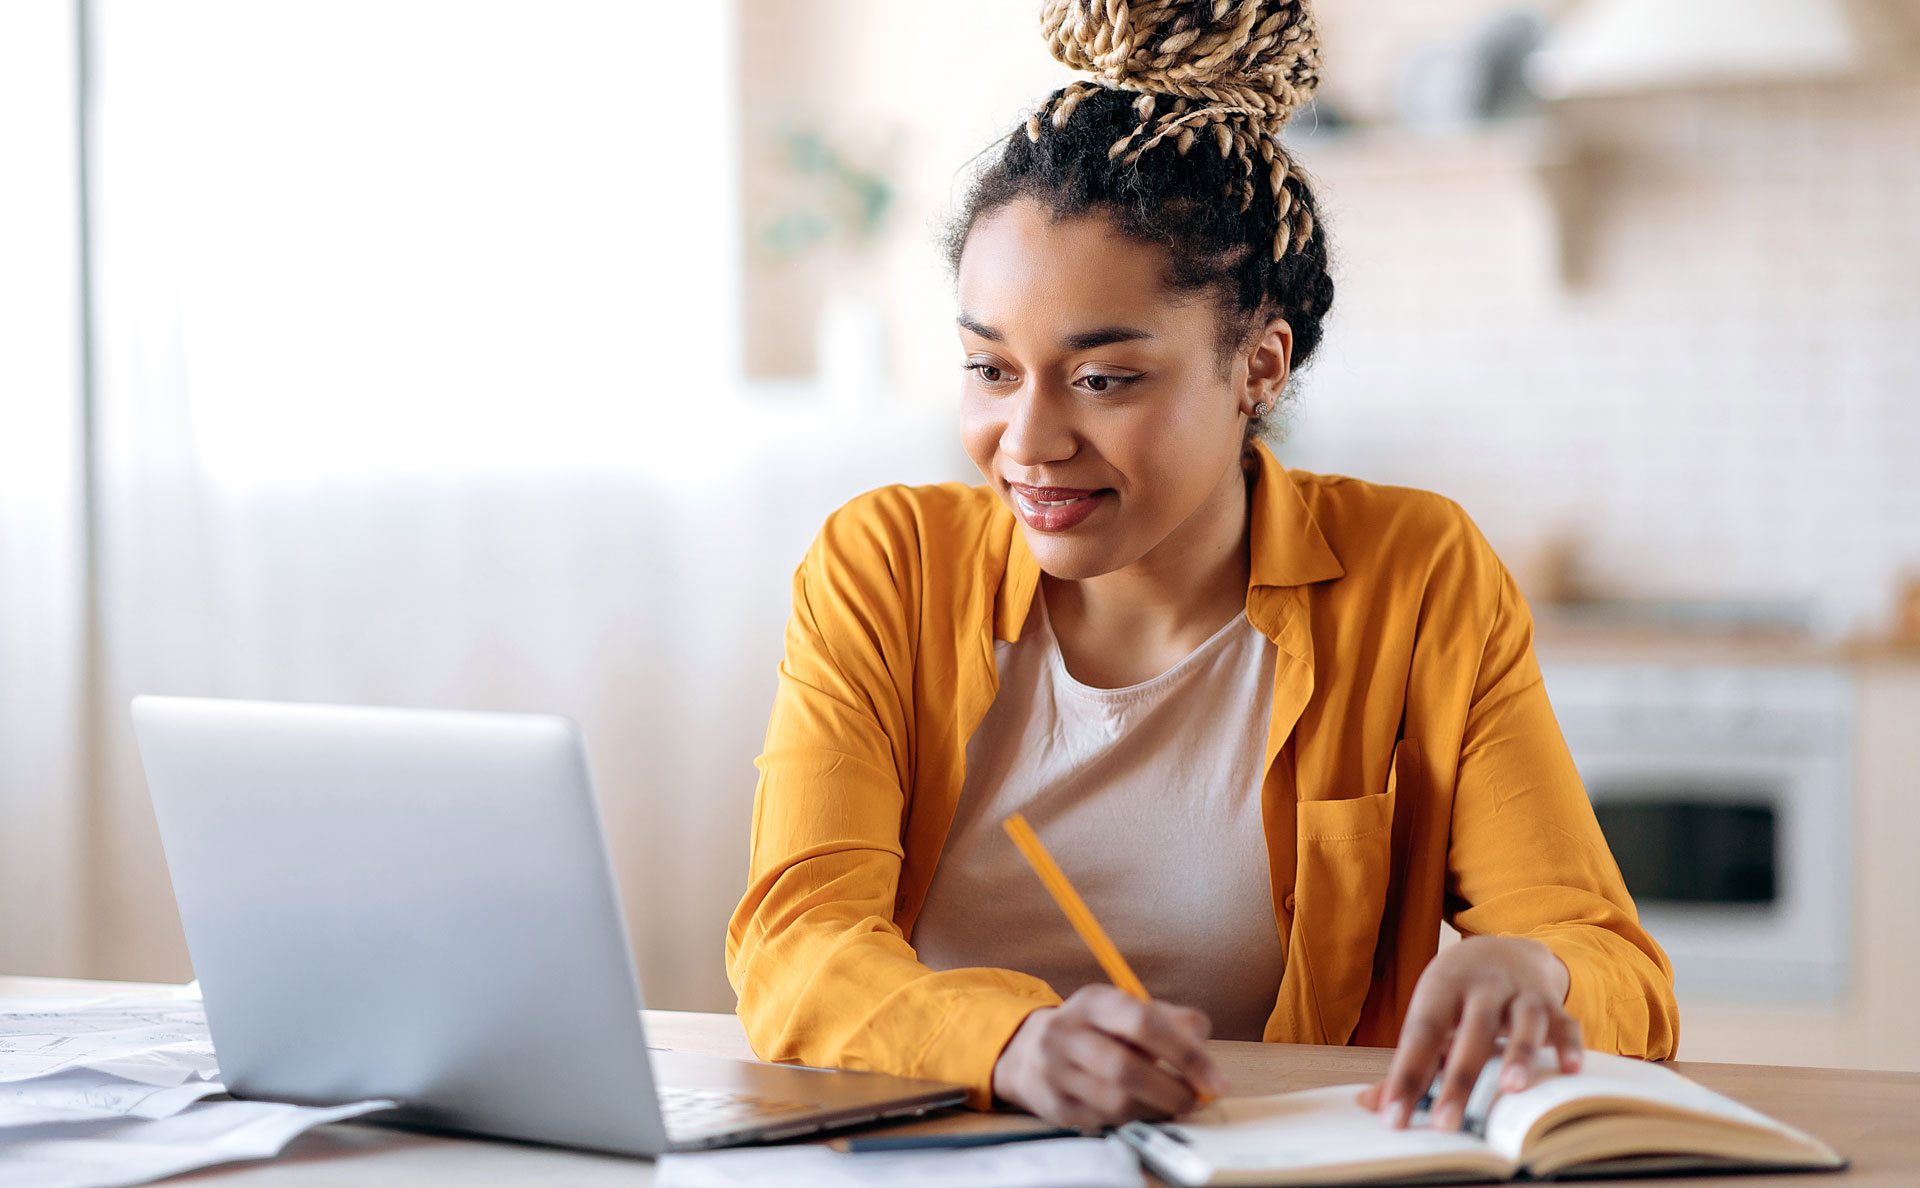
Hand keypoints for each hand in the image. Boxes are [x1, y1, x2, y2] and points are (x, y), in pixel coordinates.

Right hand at [991, 984, 1230, 1130]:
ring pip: (1117, 1102)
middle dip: (1173, 1091)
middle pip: (1127, 1068)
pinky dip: (1135, 1120)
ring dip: (1157, 1110)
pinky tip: (1146, 1112)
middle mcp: (1066, 1033)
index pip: (1143, 1022)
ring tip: (1174, 1106)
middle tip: (1196, 1100)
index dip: (1186, 1054)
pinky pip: (1106, 1122)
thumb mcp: (1125, 1010)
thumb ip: (1170, 1019)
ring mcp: (1055, 1072)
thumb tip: (1201, 1043)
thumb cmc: (1094, 1031)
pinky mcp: (1055, 1106)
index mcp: (1093, 1001)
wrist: (1027, 1052)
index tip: (1216, 1080)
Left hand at [1357, 936, 1581, 1130]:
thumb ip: (1408, 1061)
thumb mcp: (1430, 1013)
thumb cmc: (1457, 992)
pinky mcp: (1552, 1002)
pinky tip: (1570, 1070)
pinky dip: (1570, 1044)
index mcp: (1442, 988)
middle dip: (1459, 1079)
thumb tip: (1372, 1105)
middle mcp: (1482, 986)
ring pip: (1523, 1021)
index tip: (1394, 1117)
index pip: (1421, 1034)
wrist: (1501, 948)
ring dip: (1518, 1053)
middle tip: (1446, 1124)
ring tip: (1511, 1089)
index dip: (1405, 1076)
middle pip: (1471, 1032)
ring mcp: (1520, 992)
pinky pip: (1565, 1022)